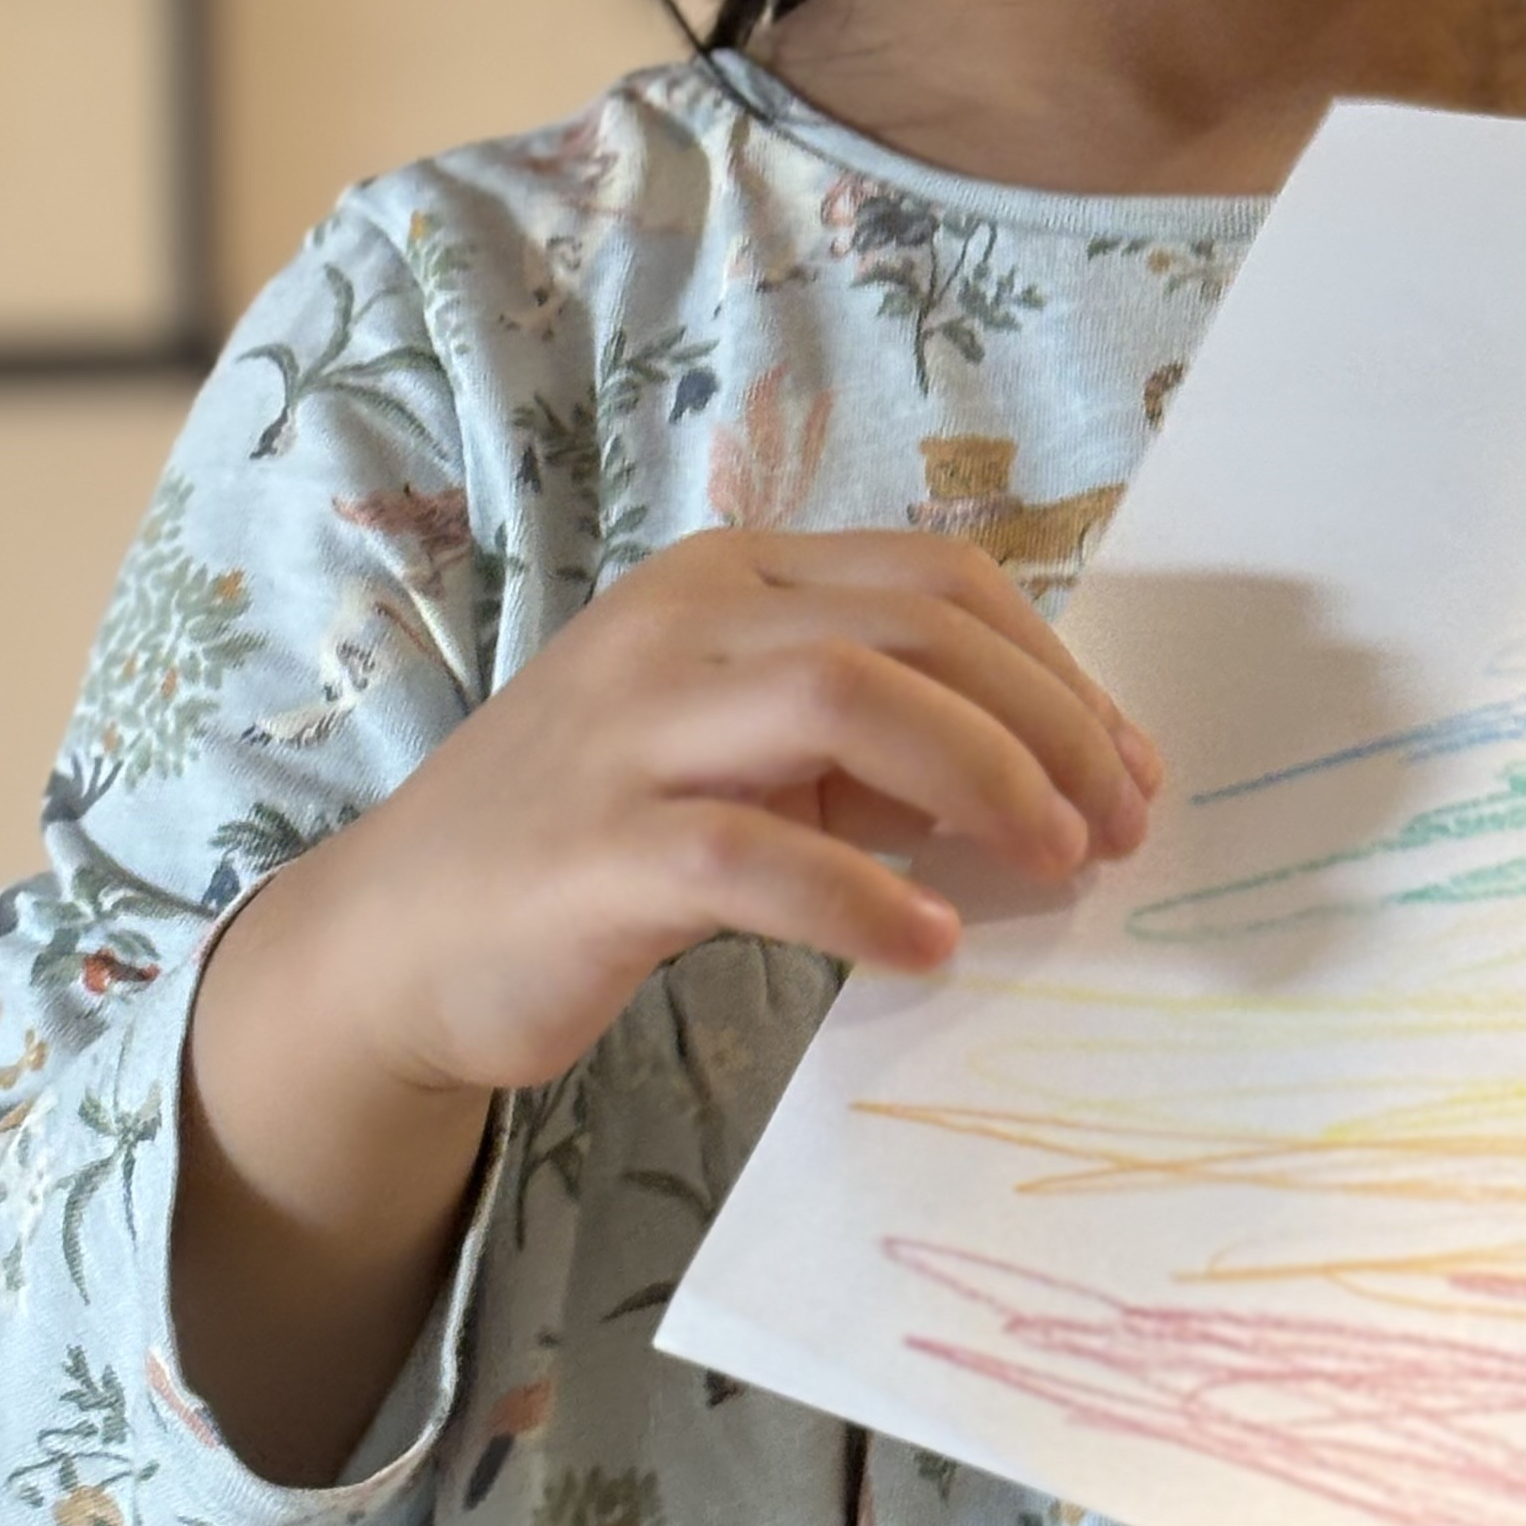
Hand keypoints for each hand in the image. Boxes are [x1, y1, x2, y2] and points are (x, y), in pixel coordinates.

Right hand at [172, 530, 1157, 1478]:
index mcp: (734, 579)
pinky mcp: (593, 847)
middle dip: (1048, 724)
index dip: (1055, 669)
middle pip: (916, 628)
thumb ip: (874, 747)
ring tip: (1056, 864)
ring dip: (984, 779)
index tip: (1131, 767)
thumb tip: (1053, 783)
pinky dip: (862, 896)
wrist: (395, 937)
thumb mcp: (745, 756)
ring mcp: (631, 728)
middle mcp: (684, 624)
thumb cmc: (597, 838)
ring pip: (847, 698)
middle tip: (1122, 828)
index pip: (938, 581)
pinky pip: (754, 854)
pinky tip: (930, 947)